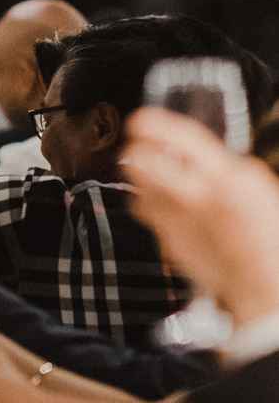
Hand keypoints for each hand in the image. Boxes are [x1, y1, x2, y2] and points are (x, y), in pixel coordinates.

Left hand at [124, 107, 278, 324]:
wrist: (264, 282)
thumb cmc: (269, 236)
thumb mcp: (257, 186)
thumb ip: (227, 168)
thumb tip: (203, 156)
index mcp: (227, 178)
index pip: (182, 139)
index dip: (155, 126)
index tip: (141, 121)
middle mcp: (197, 197)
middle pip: (144, 164)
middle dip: (136, 154)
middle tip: (137, 150)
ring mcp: (178, 222)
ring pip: (138, 191)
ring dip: (140, 182)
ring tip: (149, 179)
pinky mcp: (169, 244)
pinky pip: (149, 219)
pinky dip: (151, 210)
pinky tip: (166, 209)